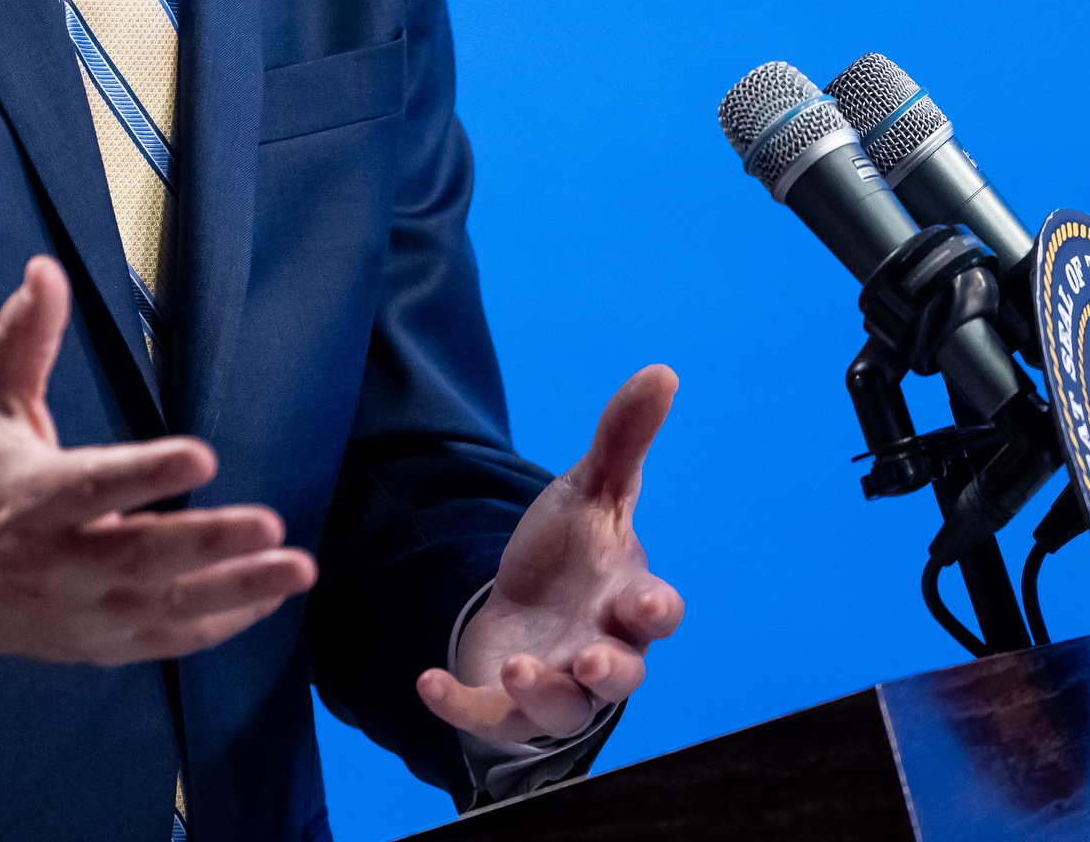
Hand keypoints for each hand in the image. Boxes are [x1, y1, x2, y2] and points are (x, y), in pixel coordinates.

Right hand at [0, 257, 318, 684]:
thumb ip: (23, 338)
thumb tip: (46, 269)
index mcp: (32, 499)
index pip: (95, 486)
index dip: (147, 475)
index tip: (203, 456)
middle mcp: (59, 562)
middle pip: (141, 557)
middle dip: (209, 544)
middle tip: (272, 524)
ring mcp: (82, 612)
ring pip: (166, 607)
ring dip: (237, 591)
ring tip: (299, 568)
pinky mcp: (99, 644)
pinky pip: (167, 640)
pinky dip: (220, 624)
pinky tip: (269, 598)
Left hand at [416, 366, 683, 744]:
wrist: (522, 598)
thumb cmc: (572, 551)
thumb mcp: (591, 490)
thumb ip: (623, 439)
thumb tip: (662, 371)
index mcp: (628, 599)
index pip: (658, 613)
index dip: (657, 612)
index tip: (648, 604)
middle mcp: (603, 650)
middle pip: (622, 677)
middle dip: (610, 672)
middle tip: (591, 661)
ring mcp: (557, 684)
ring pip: (566, 709)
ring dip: (545, 693)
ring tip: (519, 668)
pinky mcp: (507, 706)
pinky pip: (490, 719)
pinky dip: (462, 707)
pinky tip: (428, 682)